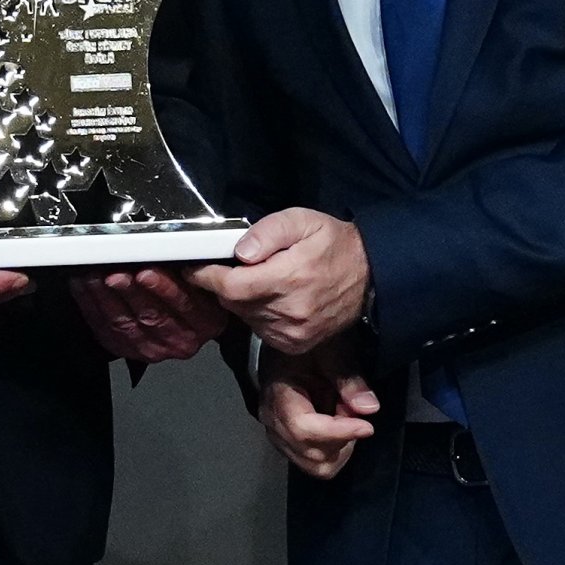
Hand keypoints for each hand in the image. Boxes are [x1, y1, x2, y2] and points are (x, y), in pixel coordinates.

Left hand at [69, 267, 228, 364]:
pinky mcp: (128, 350)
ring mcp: (152, 348)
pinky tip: (84, 287)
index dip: (164, 288)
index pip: (184, 304)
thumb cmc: (196, 297)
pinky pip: (105, 330)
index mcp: (205, 321)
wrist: (188, 325)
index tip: (146, 271)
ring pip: (124, 323)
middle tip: (115, 272)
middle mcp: (181, 340)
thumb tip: (166, 246)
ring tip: (94, 276)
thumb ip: (191, 268)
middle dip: (129, 291)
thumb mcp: (205, 282)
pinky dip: (91, 306)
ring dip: (105, 297)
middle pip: (151, 315)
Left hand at [188, 208, 369, 354]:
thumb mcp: (302, 221)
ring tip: (258, 278)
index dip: (206, 277)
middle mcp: (289, 312)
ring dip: (241, 299)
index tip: (194, 267)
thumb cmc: (333, 244)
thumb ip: (268, 232)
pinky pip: (260, 329)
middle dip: (225, 284)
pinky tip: (271, 297)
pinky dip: (256, 313)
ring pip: (244, 317)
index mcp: (288, 279)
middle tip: (230, 265)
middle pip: (233, 303)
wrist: (370, 276)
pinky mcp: (295, 344)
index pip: (231, 286)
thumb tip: (240, 251)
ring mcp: (292, 333)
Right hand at [258, 342, 381, 479]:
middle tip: (352, 414)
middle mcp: (273, 423)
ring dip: (339, 448)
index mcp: (279, 396)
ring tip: (344, 419)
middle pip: (312, 455)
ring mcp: (278, 436)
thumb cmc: (307, 347)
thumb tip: (370, 408)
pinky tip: (337, 425)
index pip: (305, 430)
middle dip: (341, 440)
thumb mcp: (330, 351)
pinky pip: (313, 461)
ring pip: (315, 466)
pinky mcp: (287, 443)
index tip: (367, 427)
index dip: (339, 433)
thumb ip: (348, 379)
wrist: (286, 348)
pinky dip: (333, 450)